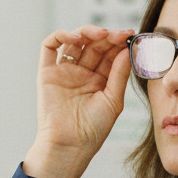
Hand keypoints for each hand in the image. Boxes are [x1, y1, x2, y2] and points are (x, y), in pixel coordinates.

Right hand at [23, 26, 131, 177]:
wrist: (70, 145)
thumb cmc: (93, 130)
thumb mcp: (113, 100)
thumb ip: (119, 74)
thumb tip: (127, 50)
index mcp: (99, 80)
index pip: (109, 54)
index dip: (119, 43)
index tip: (131, 36)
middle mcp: (82, 73)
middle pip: (94, 45)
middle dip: (107, 36)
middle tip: (119, 34)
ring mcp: (64, 71)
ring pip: (74, 42)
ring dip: (88, 32)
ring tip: (102, 34)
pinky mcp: (47, 72)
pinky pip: (49, 47)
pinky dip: (61, 36)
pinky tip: (76, 38)